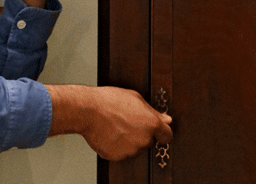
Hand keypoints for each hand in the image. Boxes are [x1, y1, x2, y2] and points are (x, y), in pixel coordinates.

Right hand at [46, 84, 172, 161]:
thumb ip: (153, 112)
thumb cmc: (110, 100)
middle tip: (128, 121)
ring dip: (129, 140)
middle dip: (142, 133)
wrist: (88, 110)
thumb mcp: (135, 98)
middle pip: (149, 141)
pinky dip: (118, 146)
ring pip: (135, 147)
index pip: (167, 136)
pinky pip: (122, 153)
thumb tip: (167, 119)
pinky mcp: (118, 157)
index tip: (157, 129)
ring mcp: (131, 151)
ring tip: (116, 125)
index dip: (161, 132)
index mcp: (151, 124)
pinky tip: (110, 133)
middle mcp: (144, 140)